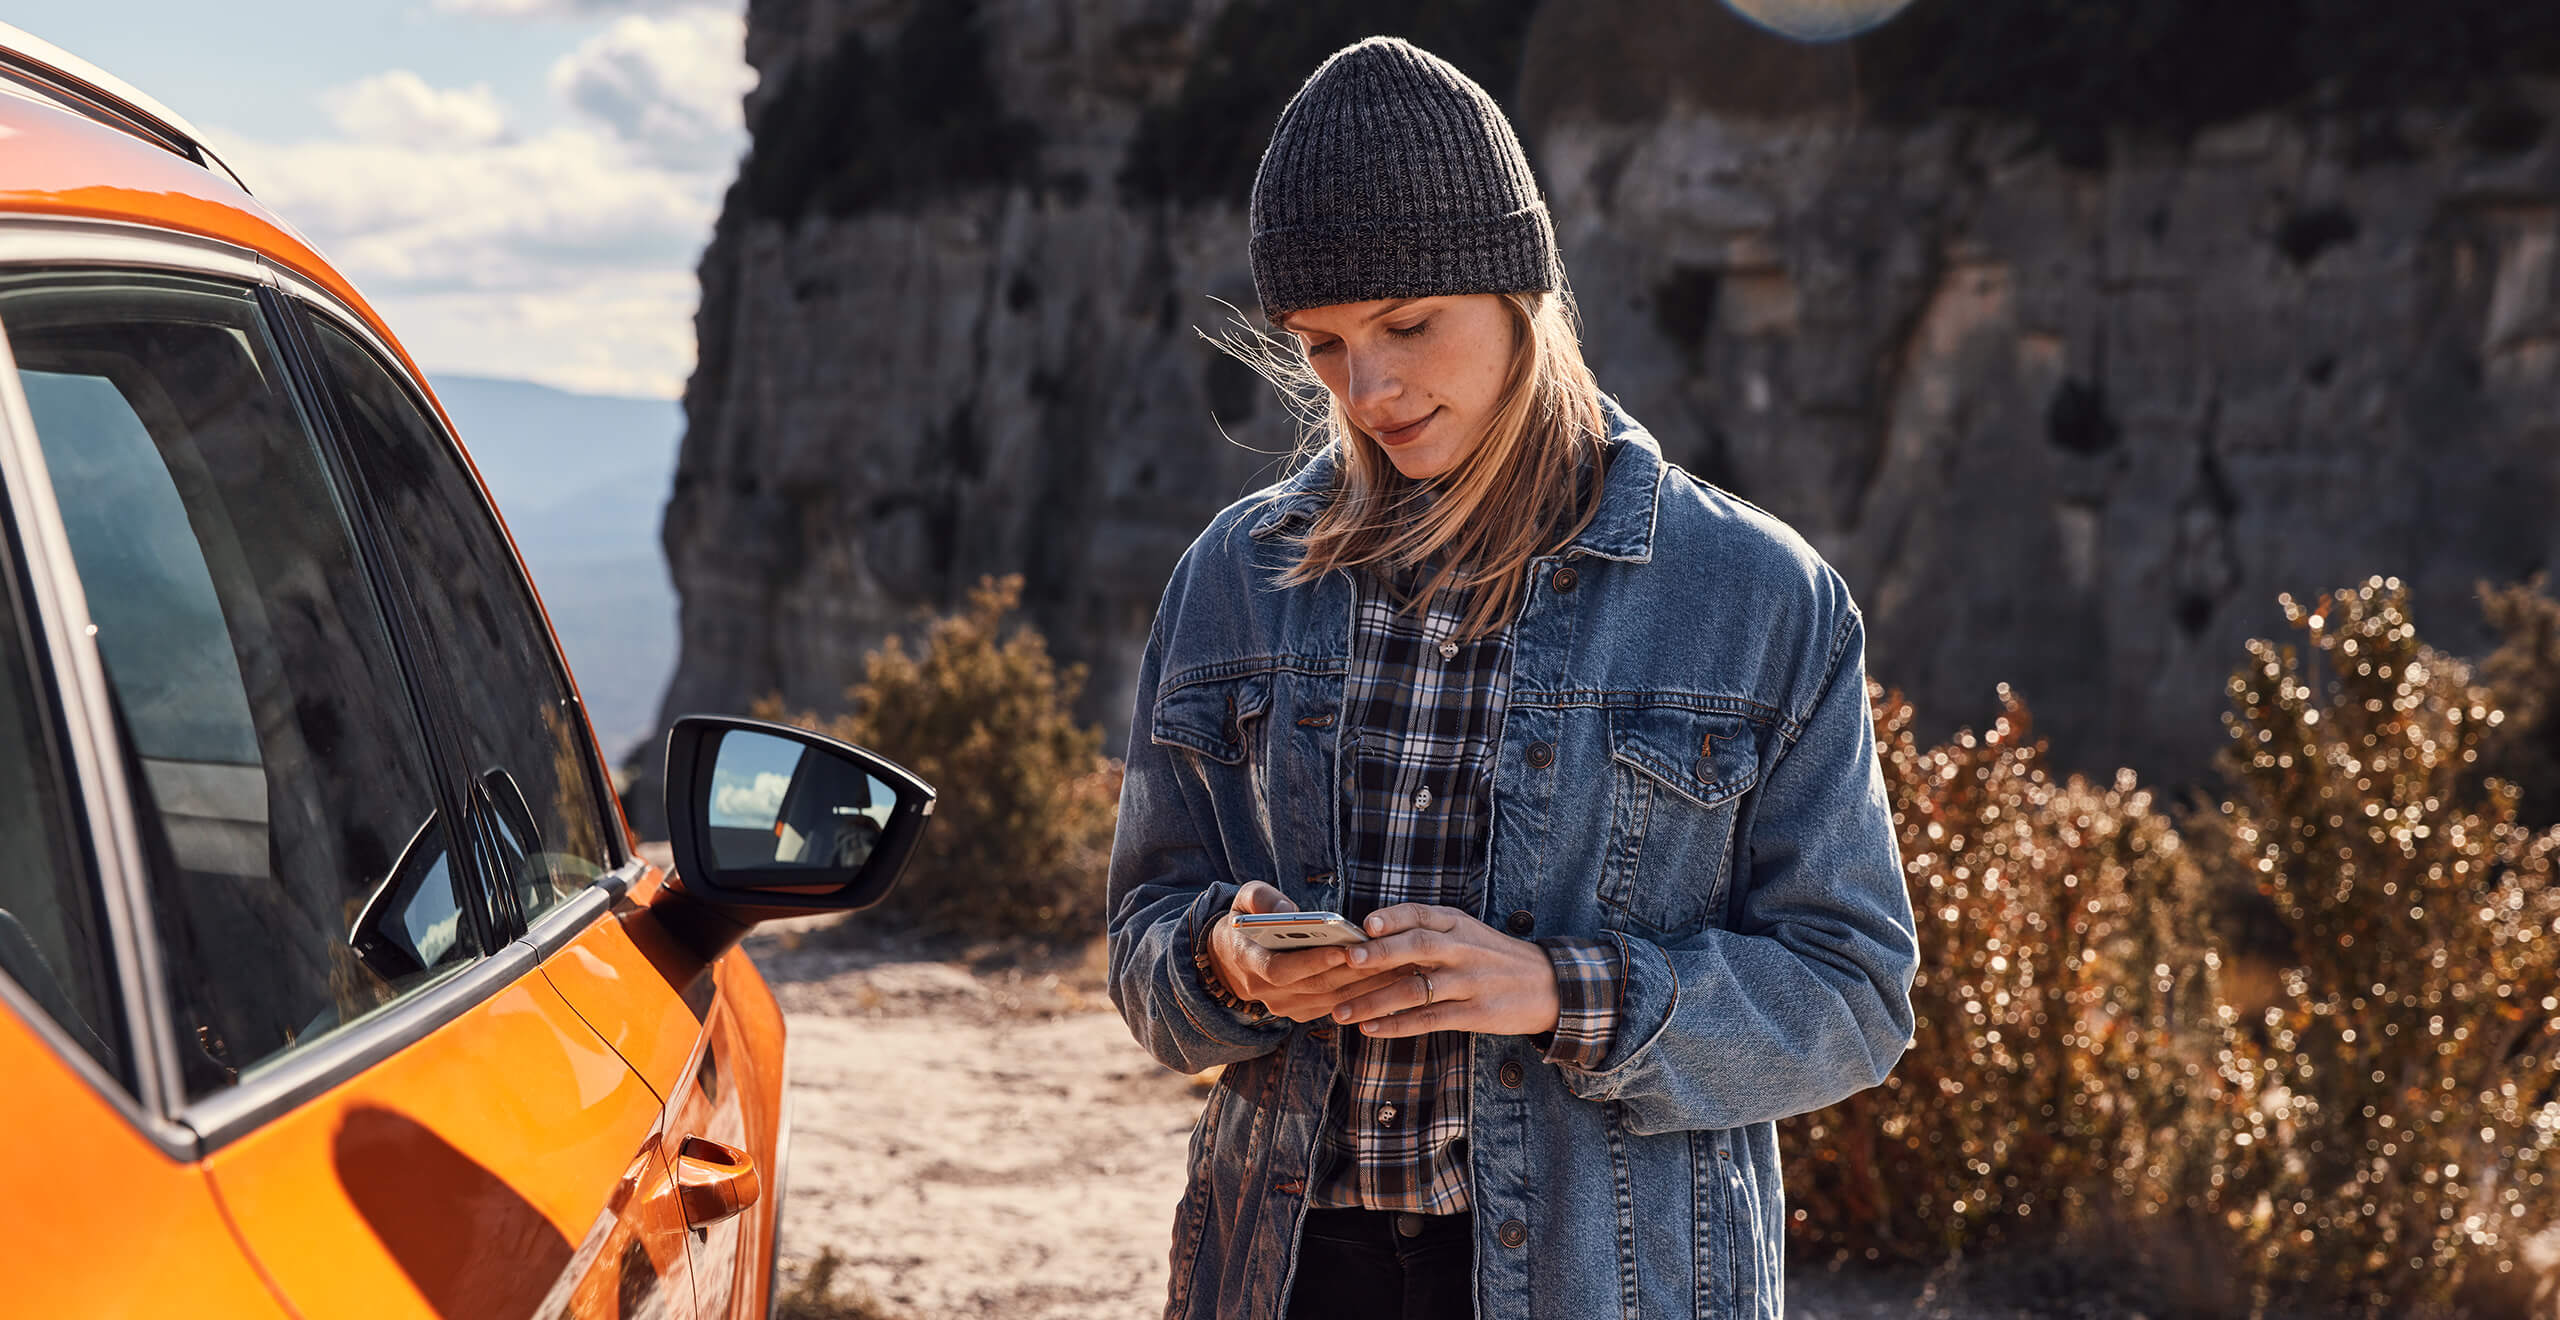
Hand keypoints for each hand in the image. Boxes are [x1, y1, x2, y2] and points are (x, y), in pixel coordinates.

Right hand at [1206, 882, 1415, 1022]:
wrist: (1229, 962)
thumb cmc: (1243, 922)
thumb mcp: (1242, 900)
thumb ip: (1262, 899)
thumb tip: (1288, 910)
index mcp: (1247, 961)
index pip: (1281, 969)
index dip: (1313, 962)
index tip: (1343, 949)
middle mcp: (1265, 991)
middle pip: (1316, 986)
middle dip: (1354, 972)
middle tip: (1389, 956)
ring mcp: (1284, 1006)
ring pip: (1332, 999)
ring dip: (1367, 985)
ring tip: (1399, 965)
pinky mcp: (1301, 1012)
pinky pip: (1336, 1006)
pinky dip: (1363, 994)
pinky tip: (1390, 978)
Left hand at [1329, 903, 1561, 1038]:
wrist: (1546, 985)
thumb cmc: (1493, 957)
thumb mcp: (1467, 932)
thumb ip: (1428, 931)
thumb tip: (1371, 935)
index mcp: (1457, 924)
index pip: (1420, 914)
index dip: (1392, 917)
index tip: (1365, 924)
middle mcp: (1462, 949)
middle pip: (1417, 947)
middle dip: (1380, 953)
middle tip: (1347, 961)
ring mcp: (1469, 982)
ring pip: (1416, 989)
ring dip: (1374, 1001)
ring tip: (1341, 1011)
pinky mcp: (1474, 1013)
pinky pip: (1429, 1019)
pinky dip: (1397, 1025)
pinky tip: (1371, 1029)